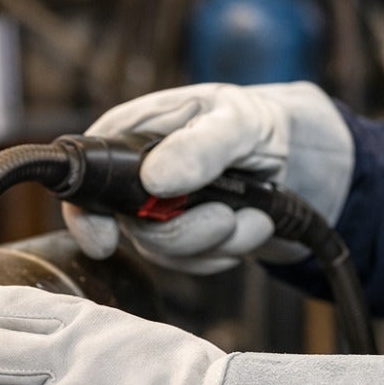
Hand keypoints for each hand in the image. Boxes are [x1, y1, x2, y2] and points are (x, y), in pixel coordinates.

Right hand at [62, 81, 353, 273]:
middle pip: (132, 229)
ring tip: (253, 212)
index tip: (106, 239)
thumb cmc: (256, 122)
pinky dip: (232, 249)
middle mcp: (138, 178)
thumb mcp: (236, 120)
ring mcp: (162, 212)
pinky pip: (198, 263)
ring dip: (220, 240)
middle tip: (226, 216)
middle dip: (186, 232)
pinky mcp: (190, 238)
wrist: (298, 155)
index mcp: (132, 135)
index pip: (85, 180)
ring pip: (169, 252)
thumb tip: (154, 180)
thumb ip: (199, 146)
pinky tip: (254, 222)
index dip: (87, 215)